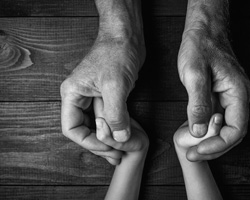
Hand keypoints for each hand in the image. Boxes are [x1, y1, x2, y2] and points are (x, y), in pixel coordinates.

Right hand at [60, 35, 144, 163]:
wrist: (127, 37)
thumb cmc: (116, 53)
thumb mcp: (115, 85)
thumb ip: (116, 114)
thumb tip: (119, 138)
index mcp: (72, 94)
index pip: (71, 128)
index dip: (88, 142)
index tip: (107, 148)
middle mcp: (79, 97)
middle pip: (84, 130)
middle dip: (99, 144)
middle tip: (115, 156)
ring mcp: (93, 97)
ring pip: (97, 125)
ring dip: (108, 139)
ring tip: (120, 152)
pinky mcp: (107, 96)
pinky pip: (108, 118)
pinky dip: (116, 129)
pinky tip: (124, 137)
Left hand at [178, 29, 249, 159]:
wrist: (204, 30)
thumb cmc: (201, 46)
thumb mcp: (195, 74)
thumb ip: (198, 104)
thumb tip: (198, 132)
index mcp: (238, 92)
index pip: (236, 129)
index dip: (219, 144)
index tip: (199, 150)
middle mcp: (238, 97)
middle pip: (232, 132)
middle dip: (213, 147)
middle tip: (192, 154)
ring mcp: (230, 97)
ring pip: (224, 127)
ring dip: (210, 140)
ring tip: (192, 147)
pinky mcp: (220, 95)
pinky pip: (217, 118)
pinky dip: (206, 129)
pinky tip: (193, 132)